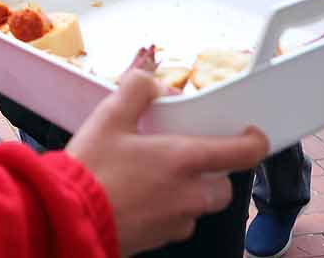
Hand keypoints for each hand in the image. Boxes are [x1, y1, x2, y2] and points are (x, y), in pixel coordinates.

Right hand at [65, 72, 267, 253]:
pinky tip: (142, 195)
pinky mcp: (162, 239)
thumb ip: (137, 90)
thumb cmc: (91, 170)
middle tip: (187, 153)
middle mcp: (189, 194)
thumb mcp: (109, 116)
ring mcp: (177, 220)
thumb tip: (154, 84)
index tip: (252, 134)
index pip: (243, 153)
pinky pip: (179, 221)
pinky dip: (170, 207)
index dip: (254, 141)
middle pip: (224, 184)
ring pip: (201, 205)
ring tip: (158, 174)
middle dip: (213, 169)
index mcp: (184, 160)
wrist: (69, 216)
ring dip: (191, 190)